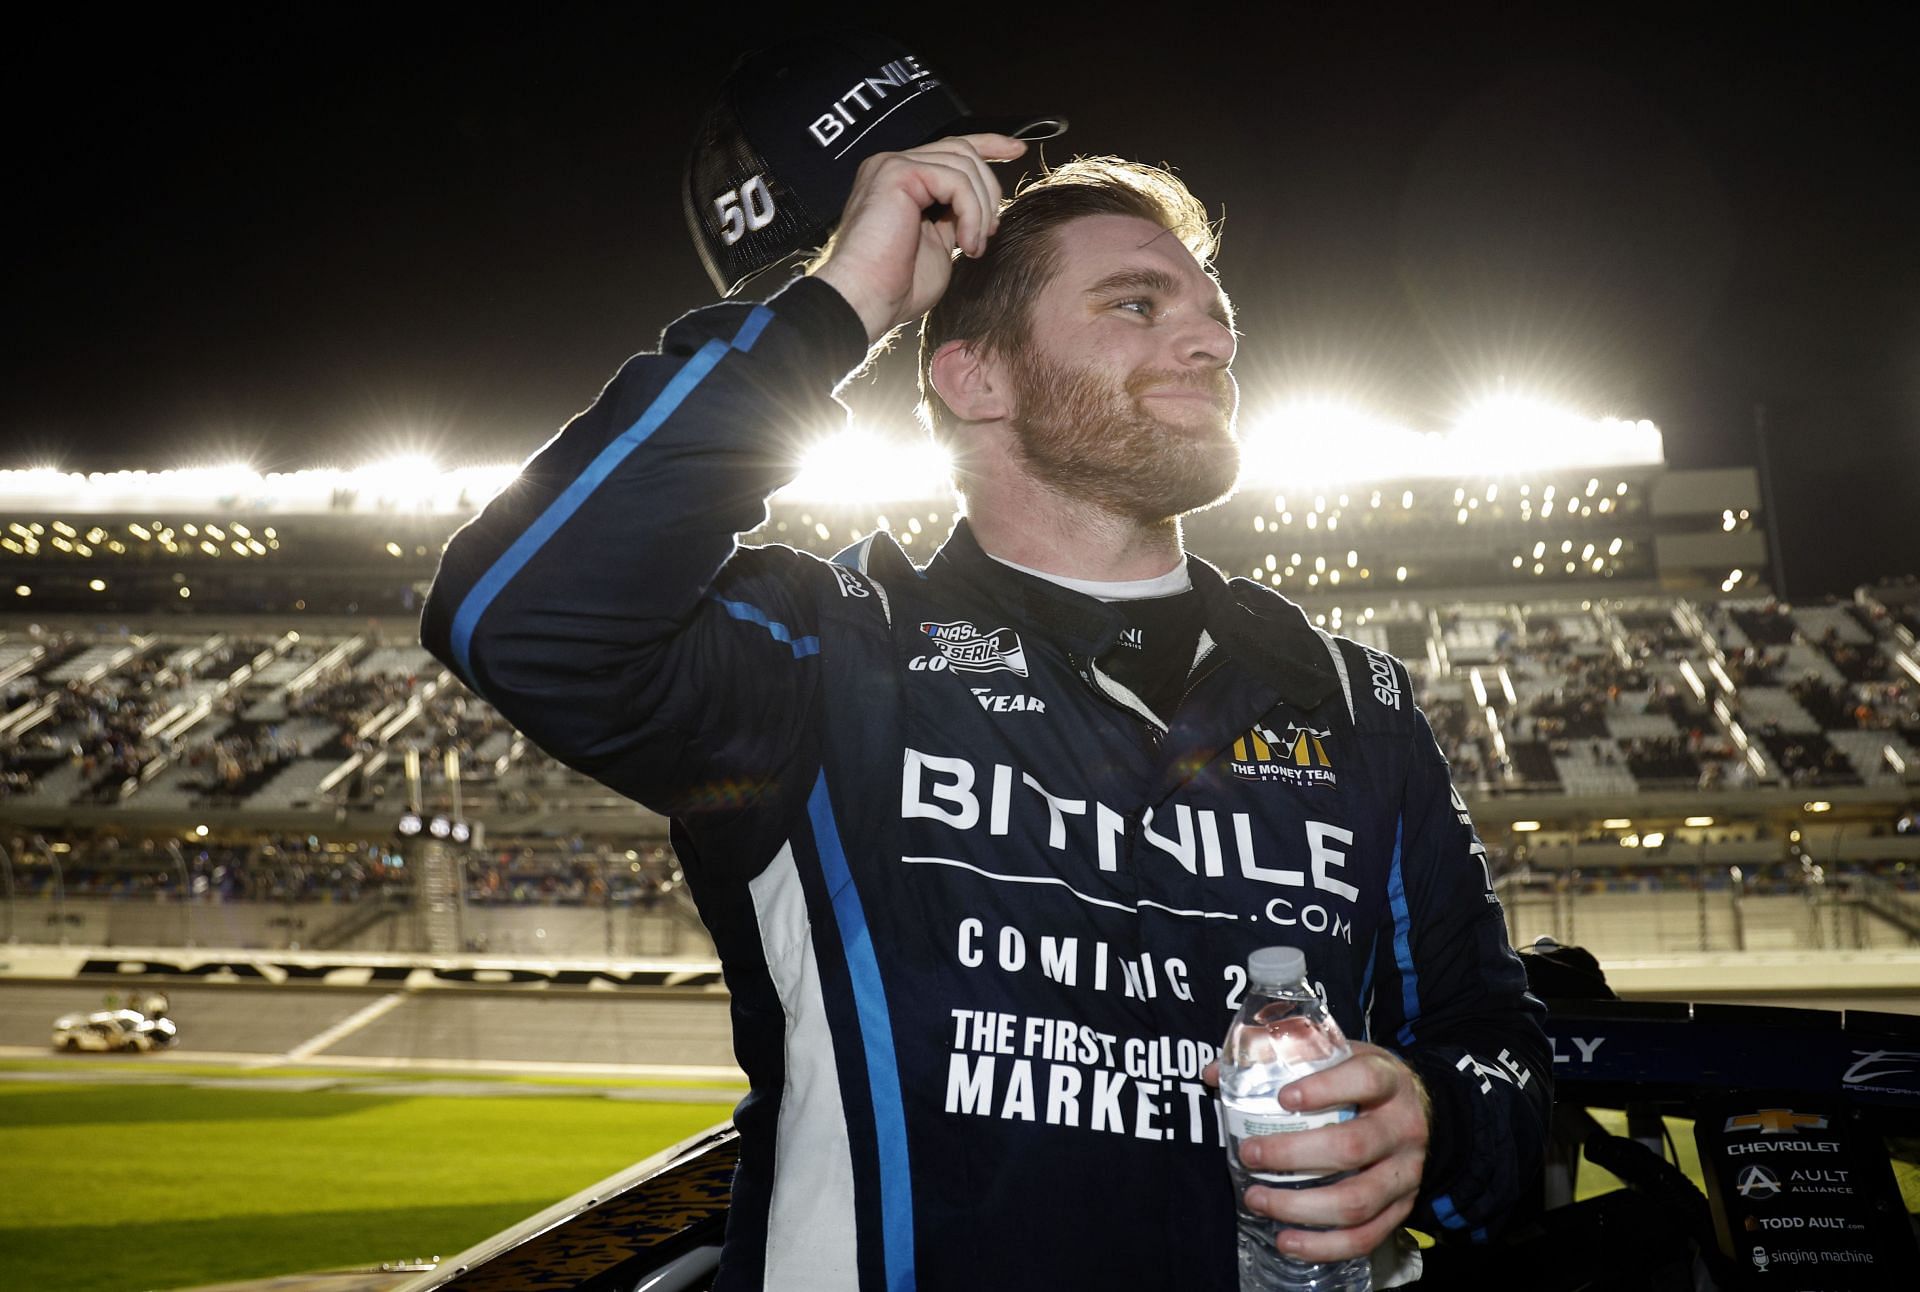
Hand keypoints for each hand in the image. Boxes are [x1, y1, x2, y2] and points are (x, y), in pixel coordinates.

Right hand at [810, 133, 1026, 344]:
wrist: (865, 302)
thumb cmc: (896, 287)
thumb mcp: (938, 246)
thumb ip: (955, 219)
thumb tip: (982, 209)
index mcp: (901, 182)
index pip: (950, 149)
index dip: (988, 145)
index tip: (1017, 151)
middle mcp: (893, 166)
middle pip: (962, 151)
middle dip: (989, 189)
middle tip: (989, 232)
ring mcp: (892, 166)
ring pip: (963, 164)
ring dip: (981, 208)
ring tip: (973, 246)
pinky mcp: (897, 173)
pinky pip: (955, 179)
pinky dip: (971, 212)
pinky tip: (965, 243)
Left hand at [1203, 1042, 1429, 1261]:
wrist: (1425, 1112)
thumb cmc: (1363, 1082)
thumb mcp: (1337, 1055)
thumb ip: (1281, 1056)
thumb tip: (1213, 1072)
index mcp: (1389, 1080)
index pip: (1365, 1080)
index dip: (1324, 1089)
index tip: (1281, 1097)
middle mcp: (1403, 1128)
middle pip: (1351, 1147)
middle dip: (1292, 1155)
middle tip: (1249, 1154)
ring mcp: (1405, 1173)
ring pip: (1356, 1200)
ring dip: (1299, 1206)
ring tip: (1256, 1199)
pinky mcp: (1402, 1208)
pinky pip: (1365, 1237)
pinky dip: (1323, 1245)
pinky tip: (1286, 1240)